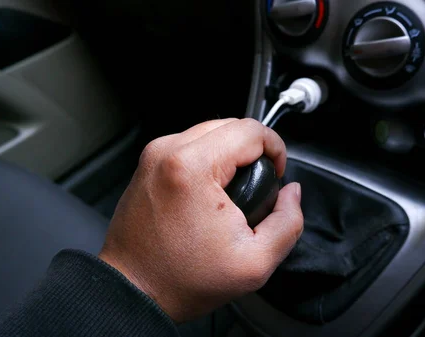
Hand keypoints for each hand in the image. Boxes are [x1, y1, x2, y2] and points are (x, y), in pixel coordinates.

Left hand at [99, 118, 303, 322]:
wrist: (134, 291)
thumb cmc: (181, 280)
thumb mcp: (255, 262)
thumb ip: (288, 221)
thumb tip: (291, 193)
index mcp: (192, 167)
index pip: (251, 131)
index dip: (276, 149)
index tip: (276, 175)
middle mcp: (168, 152)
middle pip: (230, 125)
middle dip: (254, 151)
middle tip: (259, 185)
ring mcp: (153, 156)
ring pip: (209, 132)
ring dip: (231, 153)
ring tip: (236, 190)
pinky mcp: (147, 165)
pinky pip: (189, 146)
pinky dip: (208, 160)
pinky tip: (212, 192)